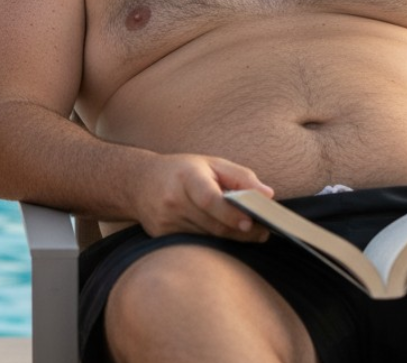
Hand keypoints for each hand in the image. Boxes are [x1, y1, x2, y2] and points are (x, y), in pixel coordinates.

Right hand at [134, 154, 273, 240]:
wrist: (138, 182)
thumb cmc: (182, 171)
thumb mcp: (211, 163)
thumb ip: (242, 176)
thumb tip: (268, 196)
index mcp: (186, 177)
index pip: (209, 199)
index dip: (231, 213)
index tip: (251, 222)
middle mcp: (172, 200)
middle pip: (213, 225)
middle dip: (241, 232)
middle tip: (263, 232)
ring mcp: (165, 221)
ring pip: (207, 239)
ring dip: (230, 238)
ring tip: (248, 233)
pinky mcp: (162, 236)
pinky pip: (195, 244)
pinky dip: (213, 242)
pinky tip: (223, 236)